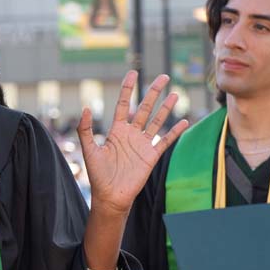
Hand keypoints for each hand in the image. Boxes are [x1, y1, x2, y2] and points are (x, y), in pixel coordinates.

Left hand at [79, 71, 188, 214]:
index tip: (133, 73)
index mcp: (115, 130)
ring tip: (175, 93)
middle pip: (144, 108)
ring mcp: (142, 144)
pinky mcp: (151, 156)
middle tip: (163, 76)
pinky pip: (165, 141)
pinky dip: (175, 132)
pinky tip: (184, 121)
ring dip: (166, 108)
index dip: (128, 89)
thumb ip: (85, 129)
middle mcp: (131, 134)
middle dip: (153, 92)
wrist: (111, 196)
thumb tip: (85, 107)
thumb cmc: (98, 175)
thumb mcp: (89, 150)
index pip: (123, 104)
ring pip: (156, 121)